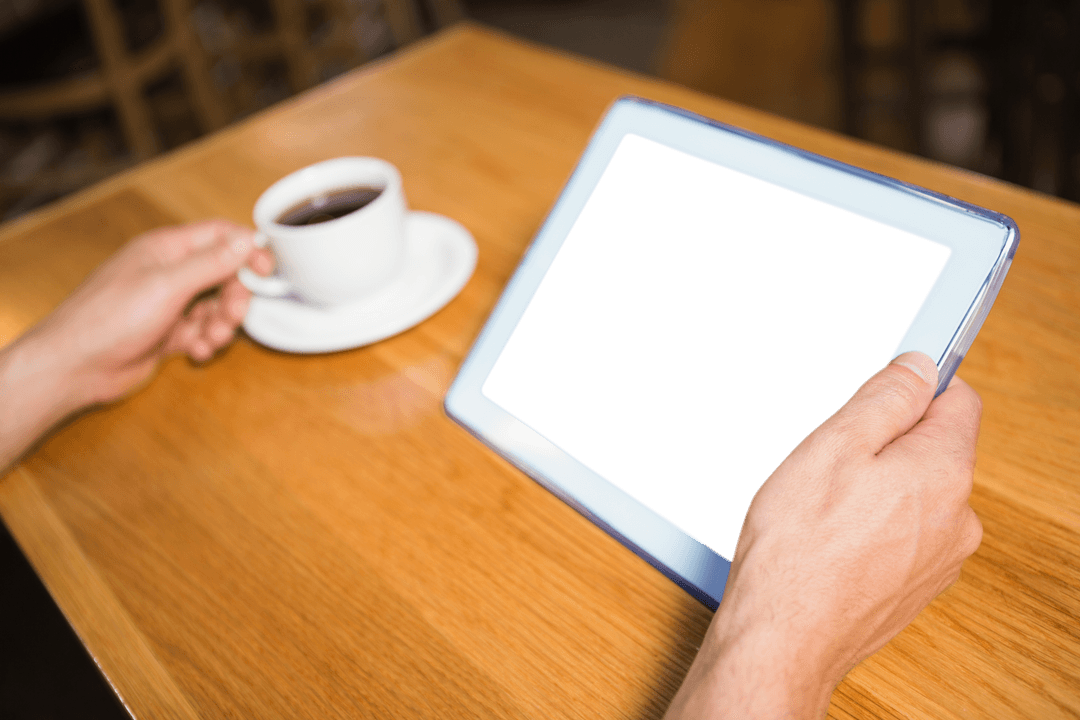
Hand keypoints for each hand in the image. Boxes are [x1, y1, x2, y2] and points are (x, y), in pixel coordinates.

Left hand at [1, 220, 272, 470]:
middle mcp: (168, 273)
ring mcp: (168, 304)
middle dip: (235, 298)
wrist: (75, 368)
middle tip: (232, 317)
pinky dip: (205, 342)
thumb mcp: (167, 286)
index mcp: (166, 250)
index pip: (220, 237)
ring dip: (221, 326)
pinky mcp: (167, 332)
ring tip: (206, 340)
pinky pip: (202, 332)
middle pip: (224, 275)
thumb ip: (210, 263)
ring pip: (216, 307)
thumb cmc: (106, 321)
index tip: (268, 271)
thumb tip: (245, 241)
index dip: (248, 251)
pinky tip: (193, 352)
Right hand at [664, 352, 982, 719]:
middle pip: (934, 449)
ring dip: (877, 489)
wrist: (783, 637)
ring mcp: (940, 559)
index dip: (913, 388)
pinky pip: (902, 536)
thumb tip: (919, 368)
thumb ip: (885, 398)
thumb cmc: (797, 548)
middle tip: (830, 461)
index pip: (957, 399)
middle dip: (886, 444)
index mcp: (944, 472)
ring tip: (823, 509)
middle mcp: (958, 518)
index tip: (876, 397)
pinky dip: (871, 529)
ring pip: (914, 495)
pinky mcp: (915, 588)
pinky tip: (830, 540)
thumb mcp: (832, 446)